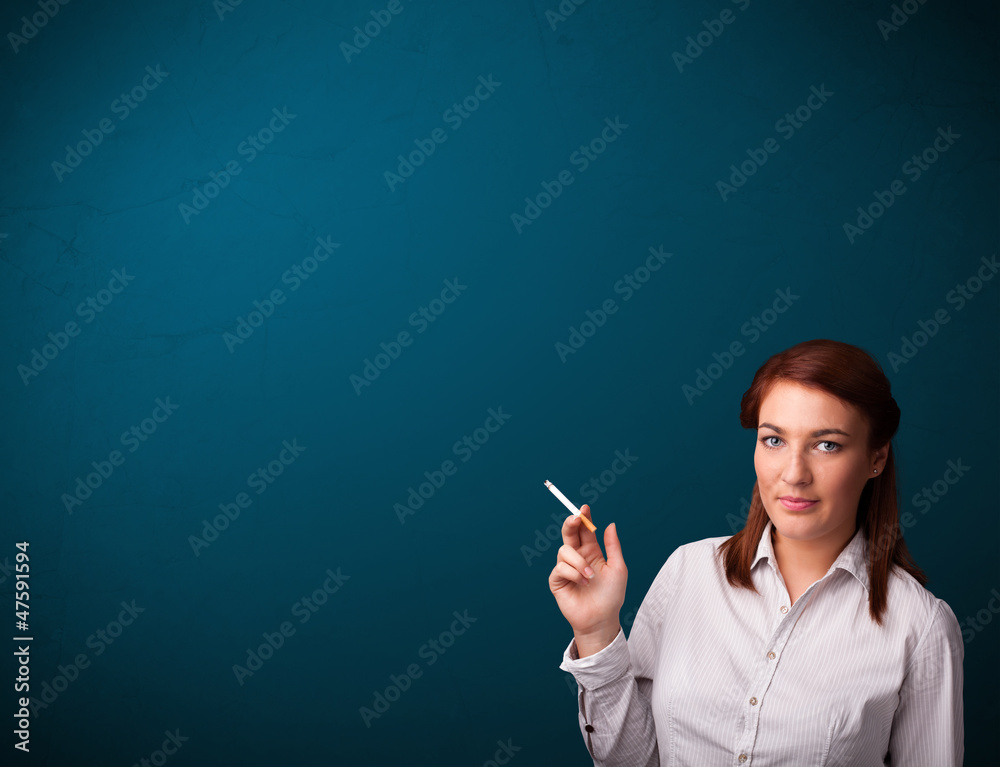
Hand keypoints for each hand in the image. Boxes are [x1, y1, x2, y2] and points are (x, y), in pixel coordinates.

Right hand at [548, 505, 626, 655]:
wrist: (601, 619)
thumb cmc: (611, 596)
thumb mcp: (618, 568)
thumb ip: (613, 546)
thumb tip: (610, 524)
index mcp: (591, 552)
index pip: (584, 530)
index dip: (583, 518)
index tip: (584, 508)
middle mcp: (577, 557)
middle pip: (568, 533)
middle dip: (570, 523)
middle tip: (575, 518)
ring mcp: (566, 568)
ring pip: (564, 551)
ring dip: (579, 562)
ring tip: (590, 576)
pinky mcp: (557, 580)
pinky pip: (560, 568)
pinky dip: (573, 573)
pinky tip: (582, 583)